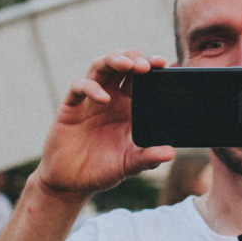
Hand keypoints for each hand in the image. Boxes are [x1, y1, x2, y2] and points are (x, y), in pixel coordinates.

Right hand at [35, 51, 174, 198]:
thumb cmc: (101, 171)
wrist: (70, 183)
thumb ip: (148, 158)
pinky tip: (104, 98)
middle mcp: (110, 98)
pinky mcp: (71, 106)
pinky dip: (91, 87)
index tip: (163, 64)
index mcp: (128, 107)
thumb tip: (170, 152)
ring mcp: (89, 100)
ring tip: (127, 65)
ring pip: (100, 67)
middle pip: (121, 64)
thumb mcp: (129, 164)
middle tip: (146, 65)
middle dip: (134, 57)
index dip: (151, 66)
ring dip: (114, 60)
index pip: (141, 78)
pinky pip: (79, 86)